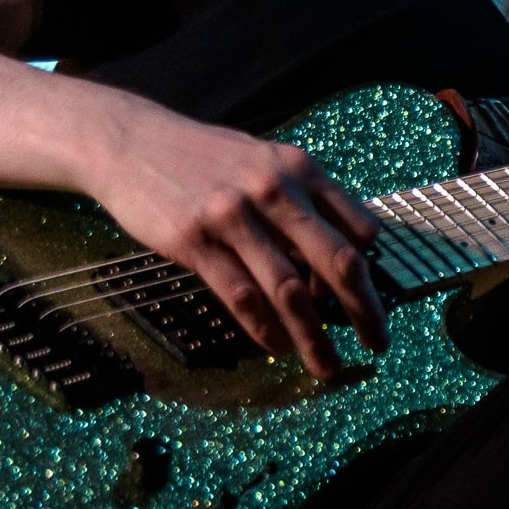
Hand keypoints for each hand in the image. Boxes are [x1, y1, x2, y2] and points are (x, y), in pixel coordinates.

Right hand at [84, 102, 387, 379]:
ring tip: (328, 367)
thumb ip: (303, 199)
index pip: (360, 229)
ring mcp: (234, 216)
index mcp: (301, 169)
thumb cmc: (205, 157)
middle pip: (338, 263)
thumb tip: (344, 251)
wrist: (131, 140)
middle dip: (366, 311)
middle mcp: (274, 190)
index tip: (367, 302)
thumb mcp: (266, 160)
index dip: (370, 272)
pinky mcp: (195, 241)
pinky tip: (278, 347)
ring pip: (290, 290)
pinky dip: (265, 330)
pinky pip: (242, 296)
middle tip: (378, 344)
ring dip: (314, 338)